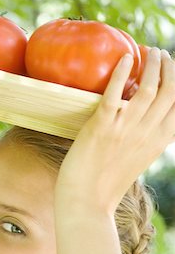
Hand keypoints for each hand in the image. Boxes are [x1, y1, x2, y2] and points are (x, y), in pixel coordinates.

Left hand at [55, 48, 174, 214]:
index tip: (173, 69)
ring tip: (148, 51)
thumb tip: (144, 123)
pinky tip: (126, 58)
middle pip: (169, 92)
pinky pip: (115, 93)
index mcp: (158, 142)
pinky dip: (122, 73)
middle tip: (161, 54)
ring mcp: (125, 129)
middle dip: (169, 68)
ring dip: (151, 64)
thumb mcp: (136, 160)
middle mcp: (147, 133)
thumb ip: (145, 140)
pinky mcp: (102, 127)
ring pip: (148, 88)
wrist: (87, 201)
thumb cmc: (107, 184)